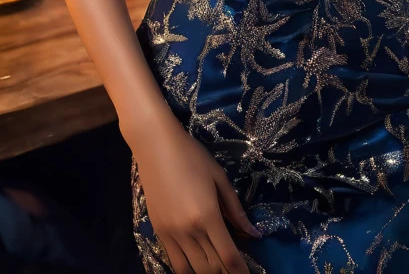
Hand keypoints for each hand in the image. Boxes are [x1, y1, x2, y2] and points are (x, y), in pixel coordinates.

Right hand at [130, 113, 258, 273]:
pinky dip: (188, 270)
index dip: (241, 271)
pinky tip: (197, 265)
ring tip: (218, 267)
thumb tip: (253, 234)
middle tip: (235, 267)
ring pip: (192, 270)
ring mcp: (171, 234)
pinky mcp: (158, 232)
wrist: (155, 147)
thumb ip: (236, 209)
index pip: (229, 257)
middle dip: (227, 272)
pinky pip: (174, 263)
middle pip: (212, 268)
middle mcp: (189, 231)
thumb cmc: (192, 156)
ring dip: (208, 273)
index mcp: (208, 215)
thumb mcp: (219, 178)